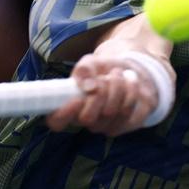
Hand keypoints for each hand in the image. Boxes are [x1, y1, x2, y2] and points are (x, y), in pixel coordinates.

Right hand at [45, 53, 167, 136]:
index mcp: (70, 108)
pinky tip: (130, 82)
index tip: (76, 99)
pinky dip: (131, 92)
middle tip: (104, 78)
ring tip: (117, 74)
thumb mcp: (90, 62)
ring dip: (117, 87)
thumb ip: (84, 70)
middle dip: (98, 93)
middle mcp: (88, 122)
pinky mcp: (128, 125)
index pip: (56, 122)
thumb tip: (86, 85)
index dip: (64, 114)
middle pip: (88, 118)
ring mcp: (107, 126)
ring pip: (111, 114)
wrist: (128, 70)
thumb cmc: (102, 70)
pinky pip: (130, 114)